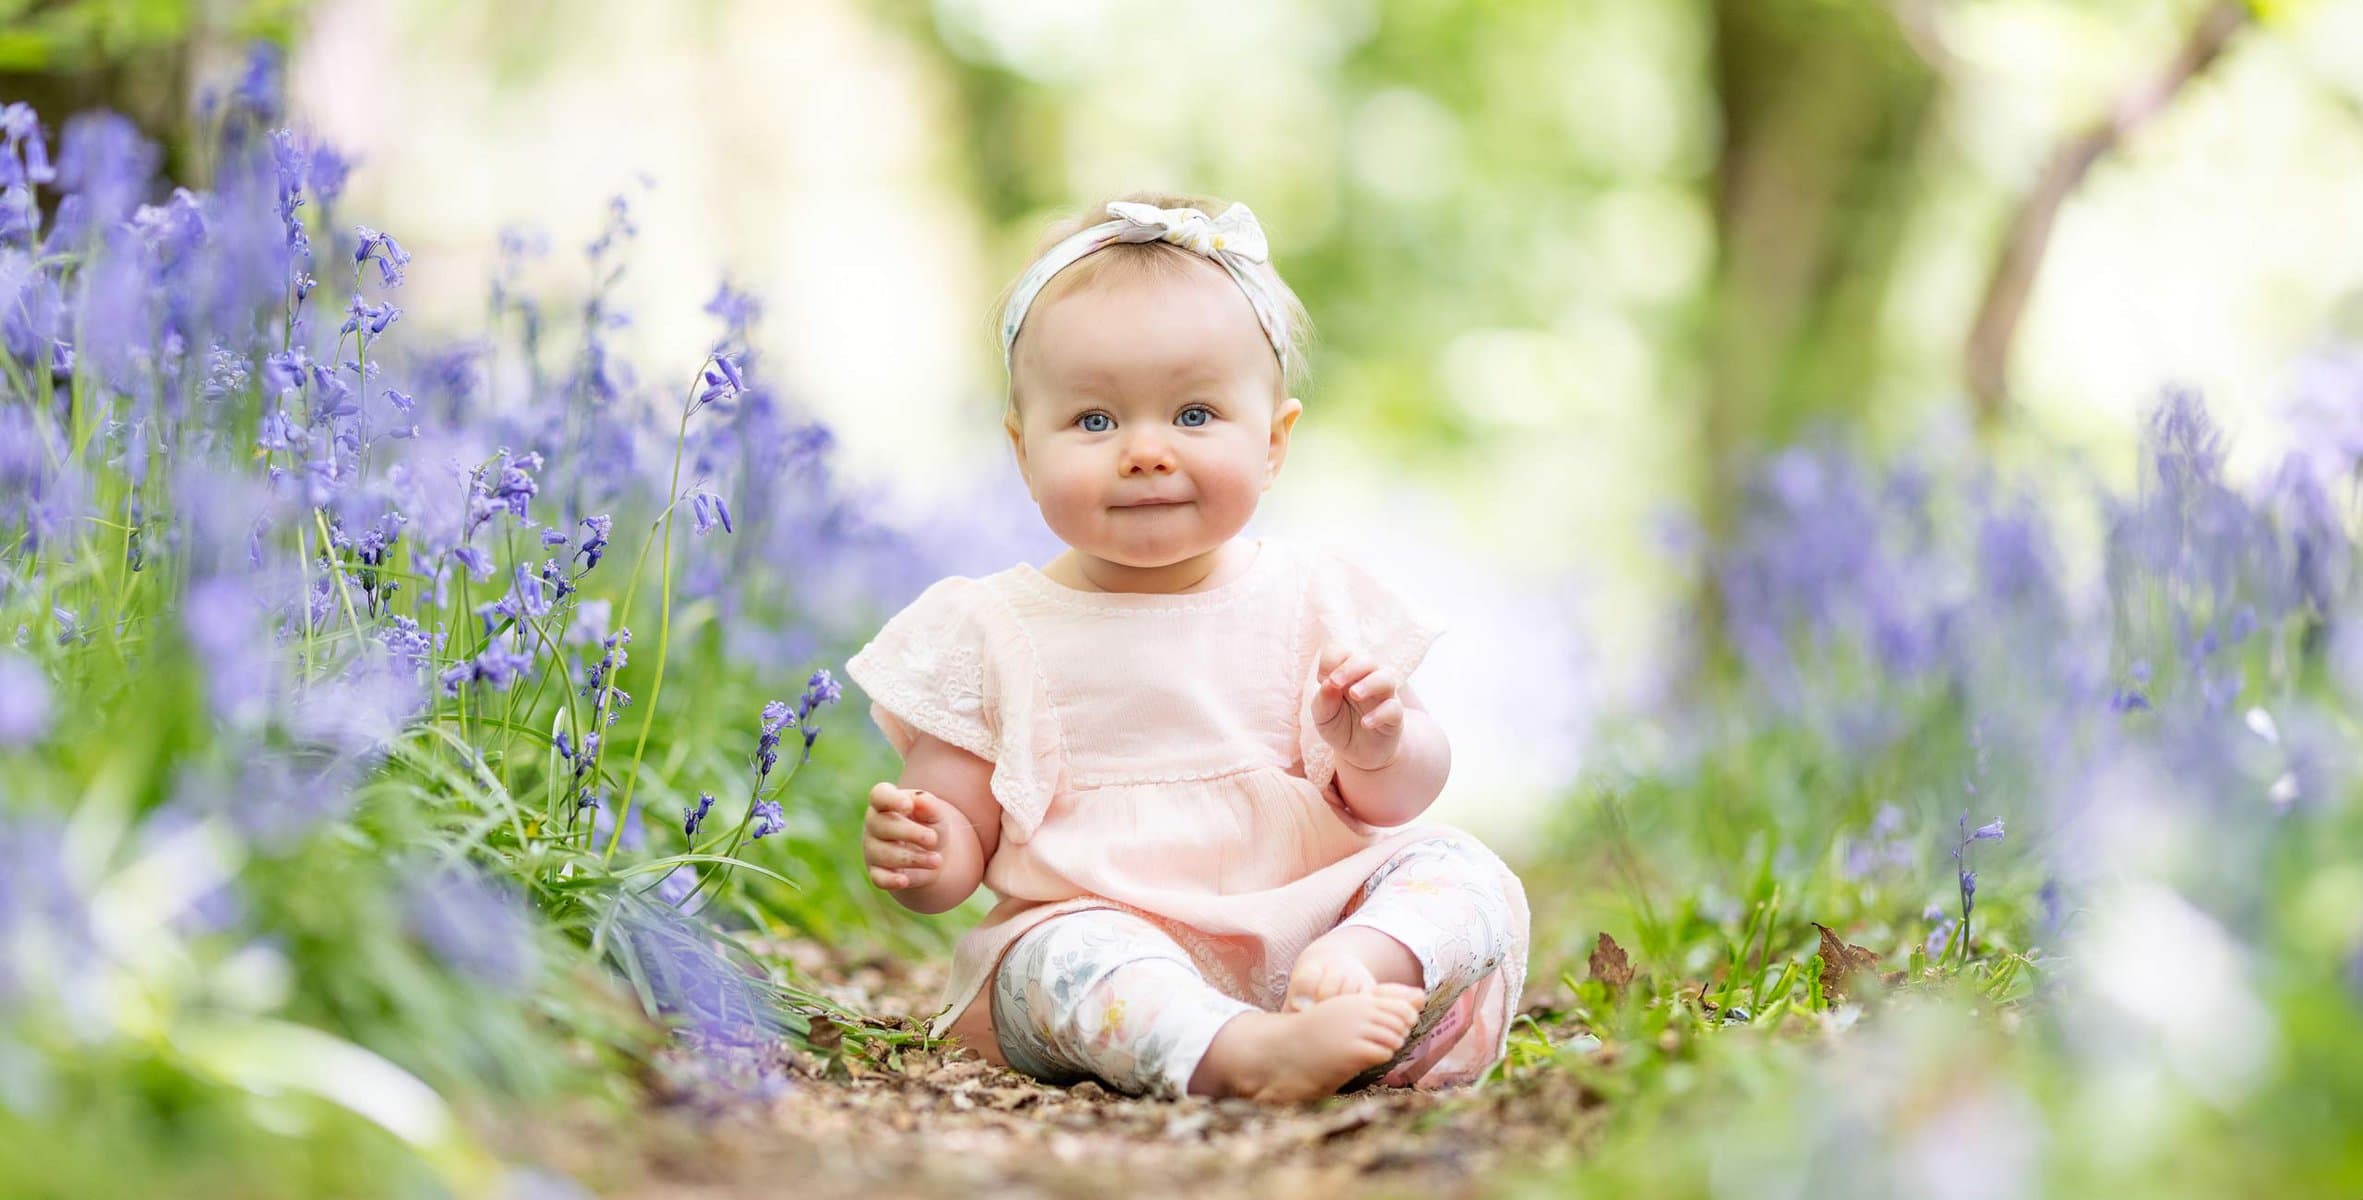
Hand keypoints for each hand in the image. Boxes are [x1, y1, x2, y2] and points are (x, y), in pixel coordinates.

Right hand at [863, 782, 947, 890]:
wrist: (931, 854)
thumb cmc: (929, 826)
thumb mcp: (935, 814)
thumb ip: (929, 805)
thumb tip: (920, 800)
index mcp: (885, 802)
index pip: (880, 796)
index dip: (891, 800)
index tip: (908, 806)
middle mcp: (874, 824)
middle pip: (882, 825)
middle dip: (910, 833)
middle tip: (932, 839)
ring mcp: (872, 849)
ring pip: (885, 853)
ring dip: (914, 858)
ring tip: (937, 860)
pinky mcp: (877, 872)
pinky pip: (878, 877)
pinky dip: (890, 880)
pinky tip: (904, 880)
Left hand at [1312, 642, 1405, 771]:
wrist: (1360, 754)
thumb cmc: (1340, 727)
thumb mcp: (1323, 717)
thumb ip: (1323, 700)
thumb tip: (1328, 684)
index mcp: (1347, 674)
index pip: (1342, 652)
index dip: (1331, 660)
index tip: (1322, 678)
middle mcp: (1367, 680)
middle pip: (1367, 660)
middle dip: (1350, 667)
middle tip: (1335, 681)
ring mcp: (1384, 697)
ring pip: (1386, 678)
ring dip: (1369, 684)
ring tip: (1354, 694)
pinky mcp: (1395, 717)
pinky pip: (1394, 709)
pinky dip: (1379, 714)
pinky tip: (1365, 723)